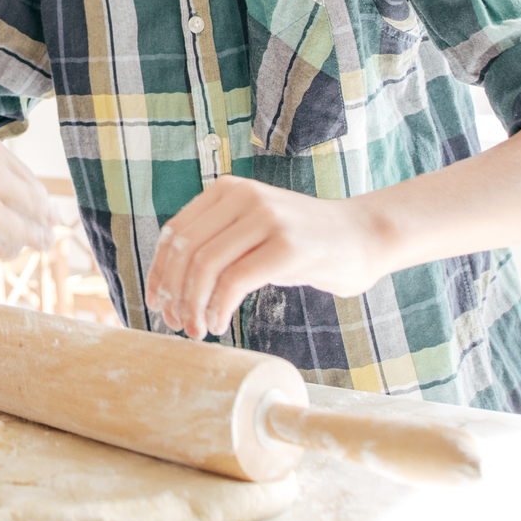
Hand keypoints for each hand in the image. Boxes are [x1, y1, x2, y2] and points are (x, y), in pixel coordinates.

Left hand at [144, 176, 388, 338]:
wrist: (363, 237)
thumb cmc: (303, 244)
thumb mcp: (253, 231)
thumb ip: (218, 242)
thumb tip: (169, 287)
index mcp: (227, 189)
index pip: (176, 233)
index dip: (159, 272)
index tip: (157, 304)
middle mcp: (243, 196)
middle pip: (186, 250)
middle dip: (174, 293)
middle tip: (176, 324)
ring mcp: (267, 218)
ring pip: (206, 265)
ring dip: (193, 305)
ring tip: (197, 330)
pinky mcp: (287, 246)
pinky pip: (235, 280)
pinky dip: (219, 307)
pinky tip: (220, 324)